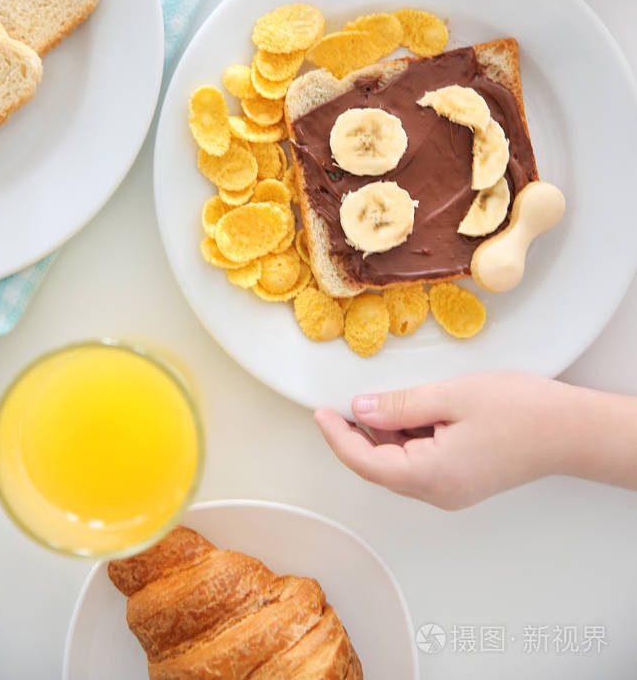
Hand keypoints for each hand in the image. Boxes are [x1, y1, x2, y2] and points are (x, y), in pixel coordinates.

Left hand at [314, 371, 576, 509]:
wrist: (569, 429)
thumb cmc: (518, 411)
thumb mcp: (449, 396)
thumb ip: (400, 405)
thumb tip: (362, 408)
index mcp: (428, 475)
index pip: (365, 462)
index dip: (337, 436)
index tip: (319, 413)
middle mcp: (437, 492)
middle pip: (380, 467)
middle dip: (358, 434)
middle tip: (342, 402)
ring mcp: (452, 489)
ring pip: (400, 464)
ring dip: (385, 434)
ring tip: (383, 399)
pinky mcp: (464, 480)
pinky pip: (421, 462)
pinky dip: (408, 437)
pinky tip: (412, 411)